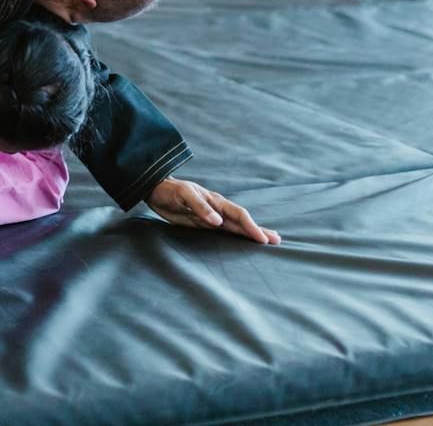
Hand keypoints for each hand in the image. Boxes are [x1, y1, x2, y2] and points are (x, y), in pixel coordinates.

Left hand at [146, 177, 279, 244]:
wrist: (155, 190)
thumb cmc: (170, 190)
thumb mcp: (183, 195)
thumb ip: (200, 207)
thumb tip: (218, 221)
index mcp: (215, 201)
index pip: (239, 215)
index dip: (251, 227)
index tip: (262, 239)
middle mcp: (218, 209)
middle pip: (243, 221)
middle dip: (259, 231)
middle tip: (277, 241)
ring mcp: (212, 217)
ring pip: (236, 227)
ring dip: (252, 233)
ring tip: (269, 240)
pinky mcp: (204, 223)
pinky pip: (224, 231)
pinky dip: (237, 235)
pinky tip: (243, 239)